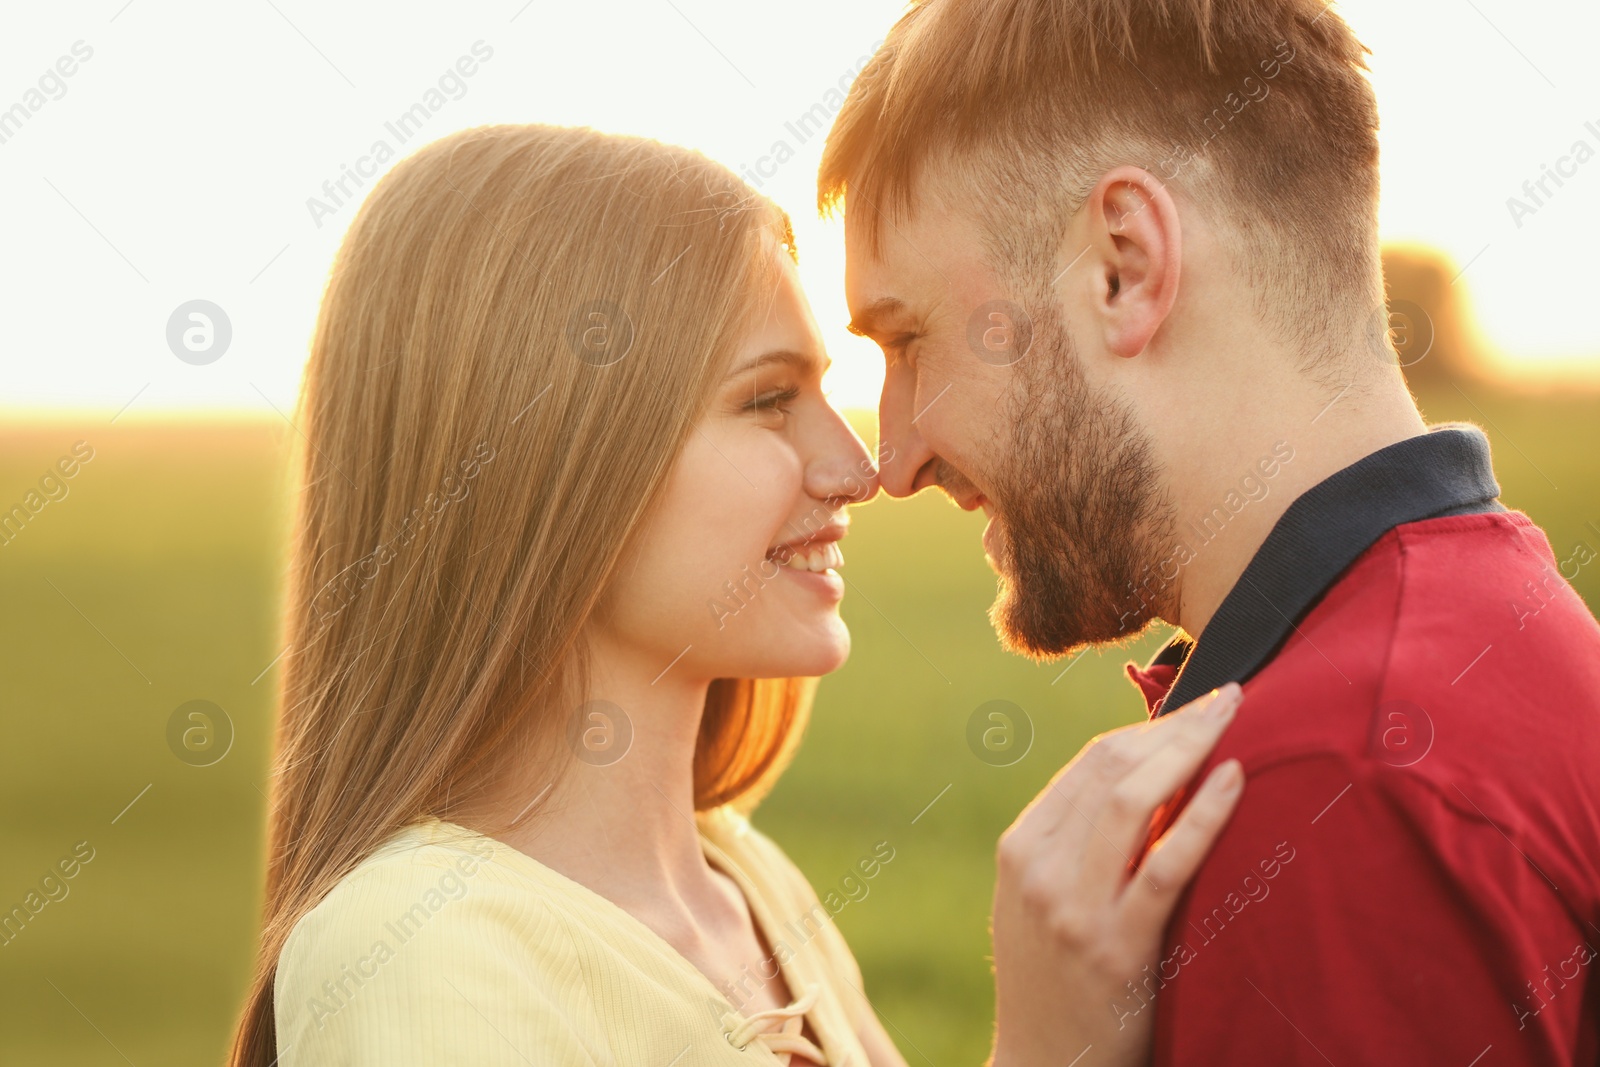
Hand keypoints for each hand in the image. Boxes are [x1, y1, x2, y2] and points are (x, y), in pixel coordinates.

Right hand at [989, 683, 1245, 1066]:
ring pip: (1130, 799)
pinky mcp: (1115, 947)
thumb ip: (1076, 845)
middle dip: (1175, 725)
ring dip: (1190, 749)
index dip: (1149, 727)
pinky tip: (1234, 781)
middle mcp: (1039, 868)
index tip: (1197, 707)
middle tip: (1227, 698)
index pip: (1088, 763)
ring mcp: (1073, 907)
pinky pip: (1164, 866)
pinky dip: (1202, 815)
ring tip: (1235, 721)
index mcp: (1021, 848)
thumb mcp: (1041, 902)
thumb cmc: (1056, 982)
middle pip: (1110, 767)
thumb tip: (1147, 778)